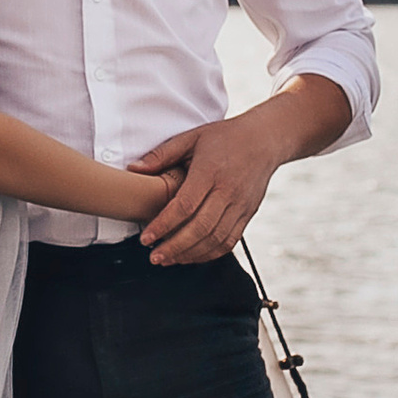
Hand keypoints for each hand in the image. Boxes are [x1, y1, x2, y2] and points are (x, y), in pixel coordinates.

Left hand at [130, 77, 350, 263]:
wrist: (264, 140)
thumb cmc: (224, 137)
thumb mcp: (191, 138)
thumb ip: (162, 155)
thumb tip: (133, 169)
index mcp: (210, 172)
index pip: (185, 206)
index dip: (164, 225)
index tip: (146, 238)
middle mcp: (227, 192)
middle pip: (200, 228)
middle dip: (174, 247)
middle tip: (154, 257)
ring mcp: (240, 205)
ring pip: (215, 239)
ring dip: (190, 254)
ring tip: (168, 260)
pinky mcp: (248, 214)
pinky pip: (229, 241)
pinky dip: (209, 253)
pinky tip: (191, 256)